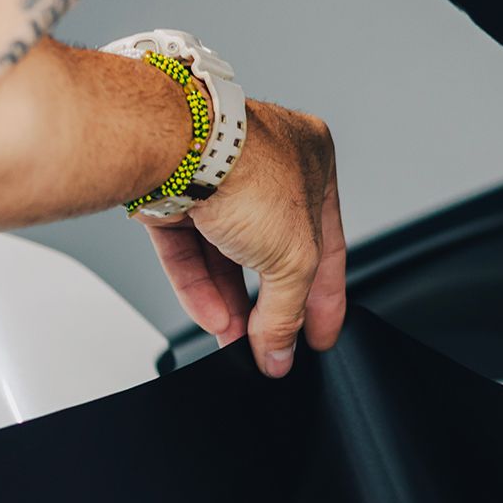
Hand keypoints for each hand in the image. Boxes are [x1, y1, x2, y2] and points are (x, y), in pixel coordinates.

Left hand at [146, 99, 345, 378]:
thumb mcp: (295, 256)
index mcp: (313, 162)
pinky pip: (189, 250)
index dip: (326, 297)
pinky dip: (199, 286)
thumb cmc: (247, 172)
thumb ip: (288, 312)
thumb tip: (280, 351)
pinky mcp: (173, 195)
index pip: (329, 242)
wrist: (178, 151)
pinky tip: (212, 319)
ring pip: (226, 253)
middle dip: (270, 304)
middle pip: (274, 251)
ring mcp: (216, 179)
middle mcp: (265, 166)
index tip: (319, 335)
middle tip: (271, 344)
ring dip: (232, 302)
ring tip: (237, 342)